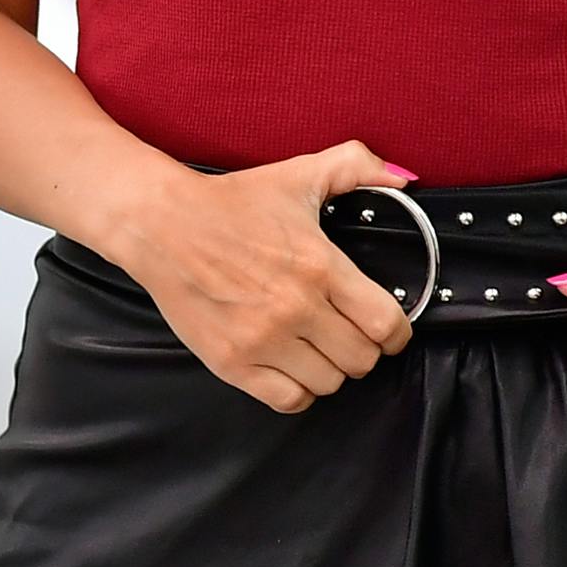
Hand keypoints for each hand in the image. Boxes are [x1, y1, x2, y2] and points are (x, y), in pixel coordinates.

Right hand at [100, 140, 419, 412]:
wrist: (162, 224)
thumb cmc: (231, 202)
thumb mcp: (298, 175)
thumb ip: (357, 166)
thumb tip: (404, 177)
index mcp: (320, 265)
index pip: (386, 323)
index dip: (397, 332)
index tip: (391, 329)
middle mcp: (296, 308)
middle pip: (362, 359)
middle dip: (365, 350)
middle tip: (351, 335)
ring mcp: (262, 340)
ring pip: (329, 383)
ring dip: (331, 369)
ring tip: (319, 349)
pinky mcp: (232, 363)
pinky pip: (289, 400)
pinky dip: (298, 390)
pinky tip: (292, 366)